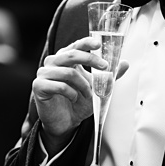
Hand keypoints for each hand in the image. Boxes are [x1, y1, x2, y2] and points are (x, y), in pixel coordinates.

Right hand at [27, 36, 129, 153]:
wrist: (66, 123)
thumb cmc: (79, 102)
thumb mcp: (97, 88)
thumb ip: (109, 76)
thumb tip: (125, 63)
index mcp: (65, 59)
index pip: (75, 45)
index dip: (86, 43)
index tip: (98, 44)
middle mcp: (53, 63)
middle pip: (71, 54)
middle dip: (91, 60)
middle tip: (105, 68)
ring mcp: (44, 73)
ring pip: (68, 72)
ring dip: (83, 85)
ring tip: (88, 94)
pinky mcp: (39, 86)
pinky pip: (60, 86)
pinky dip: (71, 93)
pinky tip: (74, 98)